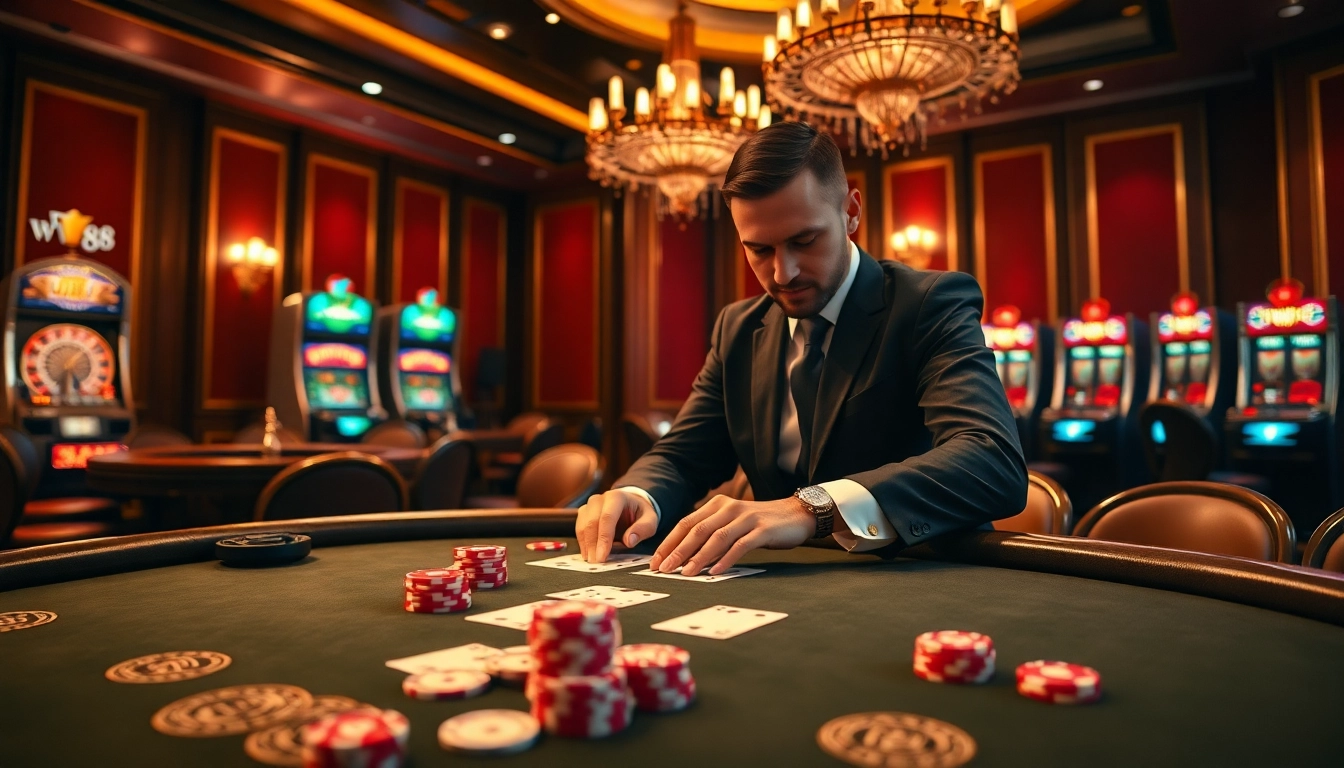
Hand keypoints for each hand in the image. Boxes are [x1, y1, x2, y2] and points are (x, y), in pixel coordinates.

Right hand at [576, 489, 657, 562]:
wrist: (631, 505)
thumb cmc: (640, 514)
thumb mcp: (650, 520)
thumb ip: (642, 529)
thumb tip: (629, 541)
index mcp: (617, 497)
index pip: (607, 517)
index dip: (604, 538)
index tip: (602, 556)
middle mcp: (600, 499)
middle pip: (592, 522)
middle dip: (593, 544)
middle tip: (596, 563)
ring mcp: (589, 505)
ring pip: (582, 526)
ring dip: (586, 545)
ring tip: (592, 561)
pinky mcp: (584, 514)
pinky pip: (579, 529)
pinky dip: (583, 543)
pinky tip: (588, 554)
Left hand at [650, 496, 815, 576]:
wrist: (796, 514)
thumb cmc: (760, 524)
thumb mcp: (732, 523)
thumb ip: (711, 533)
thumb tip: (684, 557)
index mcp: (717, 505)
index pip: (686, 523)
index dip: (669, 543)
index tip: (656, 562)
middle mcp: (729, 508)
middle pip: (697, 530)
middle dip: (678, 551)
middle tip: (664, 569)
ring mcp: (746, 518)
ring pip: (716, 538)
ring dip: (699, 557)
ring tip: (686, 574)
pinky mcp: (762, 530)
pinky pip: (740, 546)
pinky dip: (726, 559)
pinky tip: (715, 572)